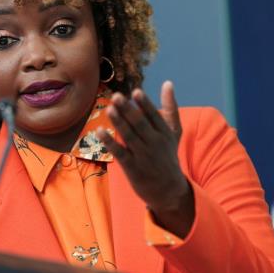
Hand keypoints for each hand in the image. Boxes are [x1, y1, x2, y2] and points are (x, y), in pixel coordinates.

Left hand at [97, 81, 194, 236]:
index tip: (136, 92)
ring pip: (129, 137)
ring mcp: (143, 156)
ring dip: (118, 123)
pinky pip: (119, 153)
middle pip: (140, 125)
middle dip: (128, 111)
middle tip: (117, 96)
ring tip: (109, 108)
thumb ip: (170, 107)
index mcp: (165, 133)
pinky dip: (110, 142)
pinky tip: (99, 131)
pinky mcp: (132, 168)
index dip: (145, 104)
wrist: (168, 189)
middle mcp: (155, 143)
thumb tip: (168, 83)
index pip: (154, 116)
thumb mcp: (173, 132)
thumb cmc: (168, 155)